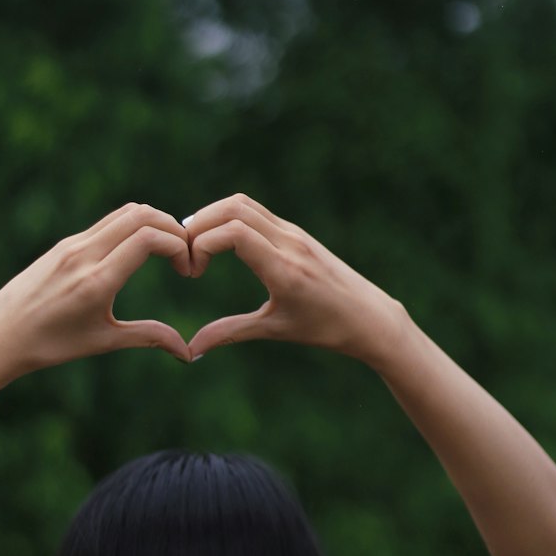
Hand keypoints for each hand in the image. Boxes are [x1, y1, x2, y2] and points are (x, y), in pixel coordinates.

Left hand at [0, 203, 193, 378]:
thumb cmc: (50, 345)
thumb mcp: (103, 341)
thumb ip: (149, 337)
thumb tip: (188, 354)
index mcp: (96, 280)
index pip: (148, 239)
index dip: (178, 246)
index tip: (187, 270)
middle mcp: (84, 254)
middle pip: (141, 215)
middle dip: (173, 228)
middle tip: (186, 254)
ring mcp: (72, 245)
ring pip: (124, 213)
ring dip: (154, 223)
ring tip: (168, 250)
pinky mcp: (64, 244)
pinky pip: (107, 223)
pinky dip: (133, 226)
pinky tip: (140, 250)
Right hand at [183, 193, 392, 360]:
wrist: (371, 317)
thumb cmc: (326, 329)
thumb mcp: (275, 330)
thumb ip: (229, 333)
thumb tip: (190, 351)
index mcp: (284, 268)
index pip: (233, 233)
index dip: (201, 245)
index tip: (193, 273)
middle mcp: (289, 242)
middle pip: (232, 208)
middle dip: (198, 225)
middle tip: (184, 254)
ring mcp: (294, 233)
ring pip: (243, 204)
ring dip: (212, 217)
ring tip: (195, 246)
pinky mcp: (297, 232)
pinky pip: (256, 212)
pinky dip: (230, 219)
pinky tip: (219, 243)